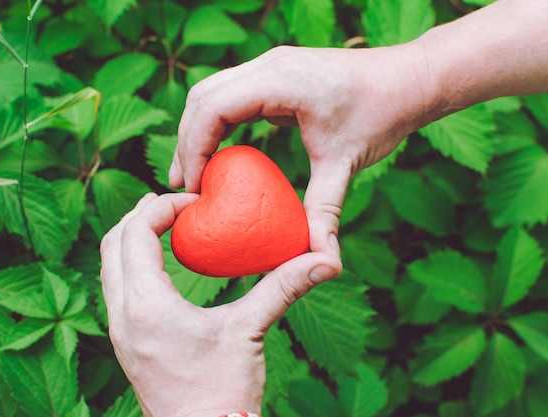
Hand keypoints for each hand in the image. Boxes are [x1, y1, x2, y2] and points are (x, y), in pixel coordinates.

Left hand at [100, 192, 341, 416]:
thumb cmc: (223, 392)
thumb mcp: (251, 331)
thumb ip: (284, 287)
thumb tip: (327, 261)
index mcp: (146, 305)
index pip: (136, 232)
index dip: (162, 207)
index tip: (196, 204)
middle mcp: (122, 315)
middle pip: (113, 243)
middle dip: (141, 215)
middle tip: (176, 206)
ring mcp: (119, 332)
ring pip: (109, 267)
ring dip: (131, 239)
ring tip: (166, 227)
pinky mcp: (125, 344)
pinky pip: (116, 289)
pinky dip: (132, 265)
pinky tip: (163, 268)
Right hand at [169, 44, 434, 255]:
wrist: (407, 80)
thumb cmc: (381, 115)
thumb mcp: (346, 164)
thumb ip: (326, 212)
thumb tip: (323, 262)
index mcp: (281, 80)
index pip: (213, 107)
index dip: (193, 147)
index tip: (194, 188)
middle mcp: (269, 64)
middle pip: (202, 96)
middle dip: (185, 141)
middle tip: (183, 186)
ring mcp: (270, 64)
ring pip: (211, 90)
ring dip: (197, 130)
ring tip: (192, 173)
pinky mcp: (275, 72)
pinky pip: (230, 93)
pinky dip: (216, 122)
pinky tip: (220, 154)